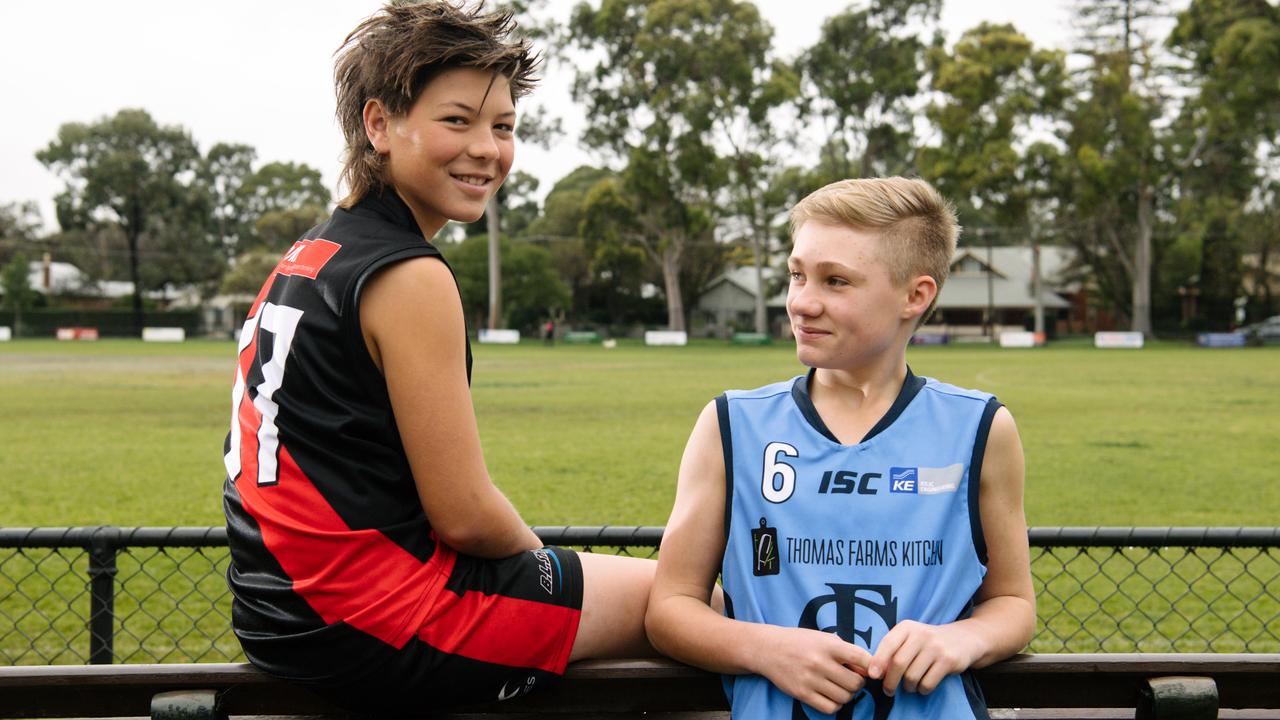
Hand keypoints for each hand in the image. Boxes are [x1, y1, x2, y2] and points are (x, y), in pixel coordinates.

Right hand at [756, 626, 870, 714]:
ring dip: (847, 695)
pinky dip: (836, 705)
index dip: (871, 666)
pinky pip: (830, 708)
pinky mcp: (802, 693)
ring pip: (845, 697)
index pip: (861, 658)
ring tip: (840, 687)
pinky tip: (831, 696)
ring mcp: (810, 679)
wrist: (769, 649)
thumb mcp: (823, 638)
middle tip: (851, 679)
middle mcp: (820, 662)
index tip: (869, 670)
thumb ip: (845, 650)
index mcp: (828, 645)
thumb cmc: (800, 642)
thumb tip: (868, 670)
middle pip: (856, 683)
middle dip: (858, 683)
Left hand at [867, 620, 975, 696]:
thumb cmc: (927, 643)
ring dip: (908, 687)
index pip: (888, 644)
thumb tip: (875, 672)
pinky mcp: (948, 660)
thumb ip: (893, 650)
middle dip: (890, 681)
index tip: (873, 676)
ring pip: (912, 676)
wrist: (963, 639)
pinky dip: (922, 689)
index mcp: (907, 627)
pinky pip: (928, 683)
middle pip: (898, 663)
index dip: (878, 661)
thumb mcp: (910, 638)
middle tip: (888, 691)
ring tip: (910, 686)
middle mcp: (921, 634)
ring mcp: (936, 647)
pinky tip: (923, 686)